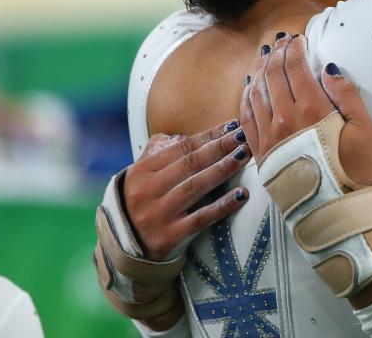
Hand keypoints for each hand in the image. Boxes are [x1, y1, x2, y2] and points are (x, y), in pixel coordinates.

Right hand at [123, 120, 250, 260]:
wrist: (126, 245)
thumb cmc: (142, 201)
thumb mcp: (142, 174)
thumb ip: (160, 151)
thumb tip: (185, 135)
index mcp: (142, 171)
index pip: (182, 148)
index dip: (209, 135)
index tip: (232, 126)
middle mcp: (148, 191)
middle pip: (191, 164)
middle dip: (221, 147)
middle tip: (244, 136)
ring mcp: (158, 215)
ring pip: (196, 187)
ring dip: (224, 169)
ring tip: (245, 155)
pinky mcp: (169, 237)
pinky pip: (201, 218)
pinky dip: (222, 206)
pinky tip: (242, 194)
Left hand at [241, 33, 371, 186]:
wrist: (336, 213)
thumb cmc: (356, 172)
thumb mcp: (365, 130)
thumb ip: (347, 95)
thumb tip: (329, 68)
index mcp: (313, 110)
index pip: (296, 68)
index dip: (295, 49)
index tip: (298, 38)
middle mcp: (286, 119)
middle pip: (274, 76)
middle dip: (277, 54)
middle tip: (282, 42)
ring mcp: (269, 136)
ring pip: (256, 93)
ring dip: (260, 71)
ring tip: (265, 58)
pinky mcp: (261, 153)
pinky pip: (246, 118)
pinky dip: (247, 97)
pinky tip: (250, 88)